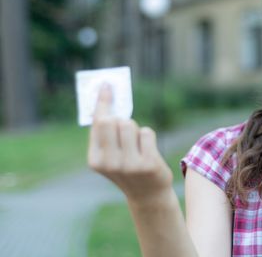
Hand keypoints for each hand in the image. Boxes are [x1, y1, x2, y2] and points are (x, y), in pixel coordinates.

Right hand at [88, 84, 173, 205]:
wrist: (147, 194)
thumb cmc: (127, 167)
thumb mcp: (111, 154)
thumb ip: (106, 132)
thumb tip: (109, 101)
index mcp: (95, 159)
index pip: (98, 122)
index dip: (103, 102)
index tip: (106, 85)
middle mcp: (110, 163)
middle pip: (113, 121)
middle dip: (120, 117)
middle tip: (123, 121)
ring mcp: (130, 165)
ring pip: (131, 125)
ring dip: (135, 129)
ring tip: (136, 143)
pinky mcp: (148, 164)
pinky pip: (147, 133)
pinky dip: (147, 136)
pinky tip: (147, 150)